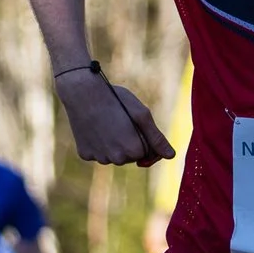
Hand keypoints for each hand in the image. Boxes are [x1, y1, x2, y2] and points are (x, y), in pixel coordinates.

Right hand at [59, 69, 174, 165]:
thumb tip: (171, 156)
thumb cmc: (116, 100)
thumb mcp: (141, 115)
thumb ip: (156, 138)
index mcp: (133, 150)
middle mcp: (116, 159)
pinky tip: (94, 127)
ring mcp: (98, 158)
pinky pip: (97, 153)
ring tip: (107, 122)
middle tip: (120, 121)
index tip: (135, 122)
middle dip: (129, 141)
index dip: (143, 137)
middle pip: (130, 156)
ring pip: (114, 155)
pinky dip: (98, 143)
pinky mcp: (84, 154)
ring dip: (114, 143)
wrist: (82, 92)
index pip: (147, 153)